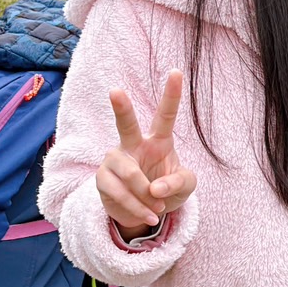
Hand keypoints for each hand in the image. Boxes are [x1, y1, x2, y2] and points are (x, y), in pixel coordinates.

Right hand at [97, 71, 196, 240]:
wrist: (145, 213)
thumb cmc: (167, 191)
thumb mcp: (185, 187)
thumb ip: (179, 183)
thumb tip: (155, 189)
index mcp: (158, 140)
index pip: (165, 115)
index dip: (172, 94)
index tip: (177, 71)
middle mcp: (133, 144)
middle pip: (126, 125)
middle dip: (121, 108)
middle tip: (115, 91)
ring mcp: (114, 160)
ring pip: (129, 174)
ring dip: (146, 197)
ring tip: (157, 209)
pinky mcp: (102, 180)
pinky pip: (119, 194)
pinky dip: (137, 208)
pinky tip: (147, 215)